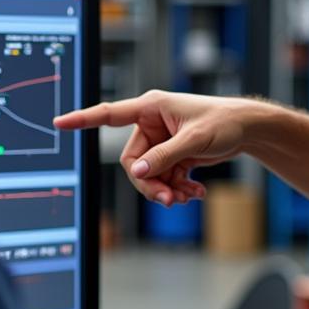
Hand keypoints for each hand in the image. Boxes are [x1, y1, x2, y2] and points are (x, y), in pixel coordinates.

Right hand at [54, 91, 250, 206]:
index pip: (109, 115)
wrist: (248, 130)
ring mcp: (162, 141)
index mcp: (150, 108)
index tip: (60, 122)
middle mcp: (152, 124)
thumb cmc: (224, 122)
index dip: (83, 119)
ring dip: (165, 190)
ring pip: (148, 175)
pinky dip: (177, 188)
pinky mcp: (172, 155)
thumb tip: (138, 173)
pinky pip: (163, 177)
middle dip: (150, 184)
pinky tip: (195, 193)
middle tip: (169, 200)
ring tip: (186, 198)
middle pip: (133, 162)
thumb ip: (165, 157)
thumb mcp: (194, 140)